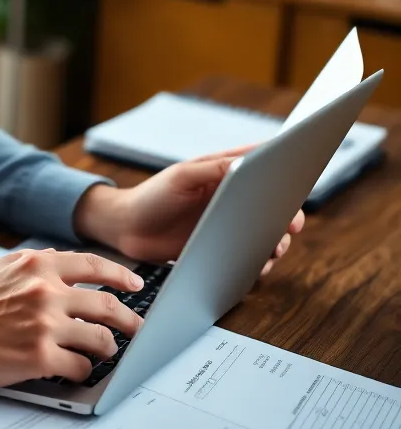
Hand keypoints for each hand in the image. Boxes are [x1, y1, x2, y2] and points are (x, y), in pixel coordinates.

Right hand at [0, 249, 144, 390]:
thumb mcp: (1, 270)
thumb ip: (35, 268)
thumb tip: (67, 267)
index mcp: (36, 264)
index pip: (94, 265)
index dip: (121, 276)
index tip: (135, 286)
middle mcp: (44, 290)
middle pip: (107, 305)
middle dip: (130, 320)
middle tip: (137, 329)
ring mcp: (43, 323)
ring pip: (101, 339)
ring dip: (107, 350)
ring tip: (104, 354)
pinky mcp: (38, 356)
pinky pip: (80, 367)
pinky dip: (82, 371)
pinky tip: (74, 371)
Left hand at [74, 148, 304, 274]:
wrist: (126, 229)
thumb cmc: (152, 196)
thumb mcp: (183, 177)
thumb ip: (215, 169)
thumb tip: (252, 161)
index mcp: (225, 172)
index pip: (265, 167)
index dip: (287, 172)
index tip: (301, 181)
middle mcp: (232, 198)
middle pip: (273, 205)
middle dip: (287, 215)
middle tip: (290, 226)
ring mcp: (229, 225)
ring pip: (266, 234)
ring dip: (276, 242)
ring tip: (273, 250)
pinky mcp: (222, 249)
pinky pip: (249, 257)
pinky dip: (258, 263)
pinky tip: (257, 267)